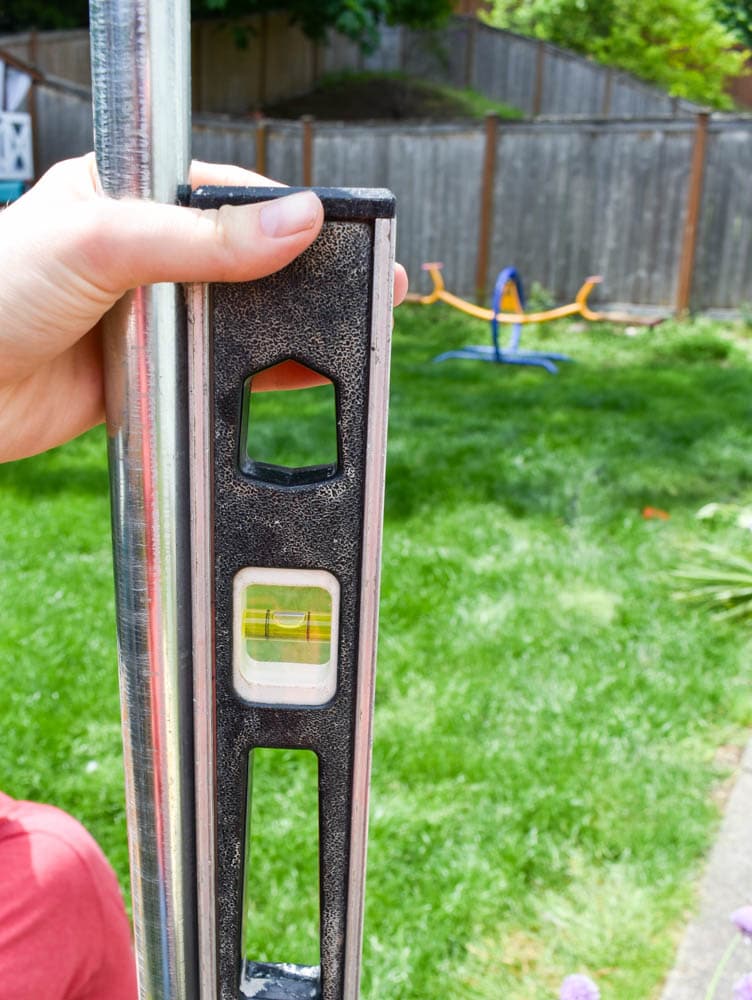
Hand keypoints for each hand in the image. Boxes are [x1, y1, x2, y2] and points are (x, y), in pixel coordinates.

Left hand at [0, 155, 407, 462]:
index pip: (224, 194)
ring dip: (281, 325)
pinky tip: (291, 371)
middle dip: (298, 271)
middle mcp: (141, 253)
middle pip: (239, 258)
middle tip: (361, 278)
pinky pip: (214, 370)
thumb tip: (295, 223)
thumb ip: (200, 238)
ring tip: (343, 327)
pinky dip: (250, 374)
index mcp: (125, 194)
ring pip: (232, 316)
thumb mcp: (100, 242)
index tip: (335, 232)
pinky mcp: (149, 369)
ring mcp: (148, 314)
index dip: (284, 212)